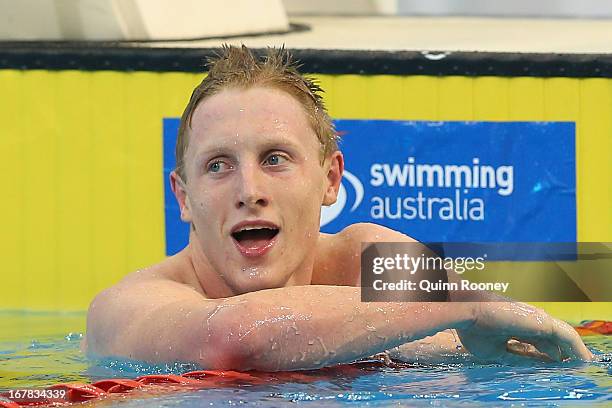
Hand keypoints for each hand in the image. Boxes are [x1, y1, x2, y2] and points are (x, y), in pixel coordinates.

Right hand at [457, 302, 592, 362]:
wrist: (468, 312)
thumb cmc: (474, 329)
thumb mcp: (495, 351)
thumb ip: (515, 357)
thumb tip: (533, 364)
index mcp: (514, 328)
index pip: (534, 344)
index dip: (542, 356)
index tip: (550, 367)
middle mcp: (527, 322)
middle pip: (549, 341)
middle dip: (559, 354)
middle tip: (568, 367)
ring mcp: (535, 320)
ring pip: (560, 337)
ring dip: (571, 351)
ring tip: (582, 363)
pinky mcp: (543, 321)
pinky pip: (567, 336)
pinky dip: (576, 347)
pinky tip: (583, 359)